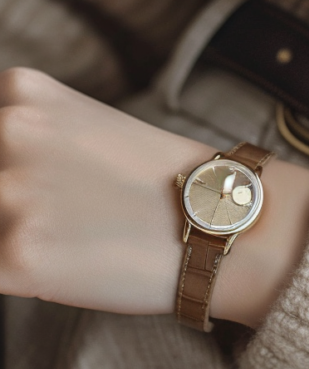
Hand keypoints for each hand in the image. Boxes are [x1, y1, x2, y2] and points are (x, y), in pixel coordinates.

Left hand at [0, 67, 308, 325]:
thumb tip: (3, 182)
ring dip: (12, 240)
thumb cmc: (164, 186)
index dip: (5, 172)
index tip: (24, 191)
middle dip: (9, 205)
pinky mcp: (18, 258)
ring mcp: (12, 195)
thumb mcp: (83, 130)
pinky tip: (51, 274)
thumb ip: (28, 140)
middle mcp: (9, 132)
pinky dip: (14, 275)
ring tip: (64, 245)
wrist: (226, 227)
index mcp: (22, 93)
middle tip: (61, 218)